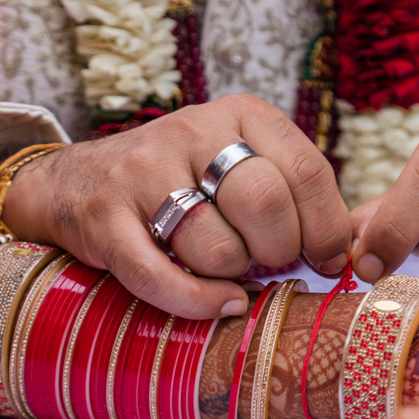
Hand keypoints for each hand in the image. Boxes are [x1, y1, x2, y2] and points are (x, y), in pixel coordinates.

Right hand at [2, 95, 350, 319]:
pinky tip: (219, 304)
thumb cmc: (177, 185)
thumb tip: (345, 254)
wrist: (73, 184)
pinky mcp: (107, 218)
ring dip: (232, 276)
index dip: (326, 229)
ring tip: (224, 271)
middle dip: (279, 253)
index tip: (327, 260)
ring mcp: (143, 172)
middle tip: (267, 265)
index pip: (307, 171)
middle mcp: (191, 131)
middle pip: (266, 206)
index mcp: (238, 114)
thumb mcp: (234, 163)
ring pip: (217, 248)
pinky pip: (161, 276)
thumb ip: (287, 193)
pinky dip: (197, 302)